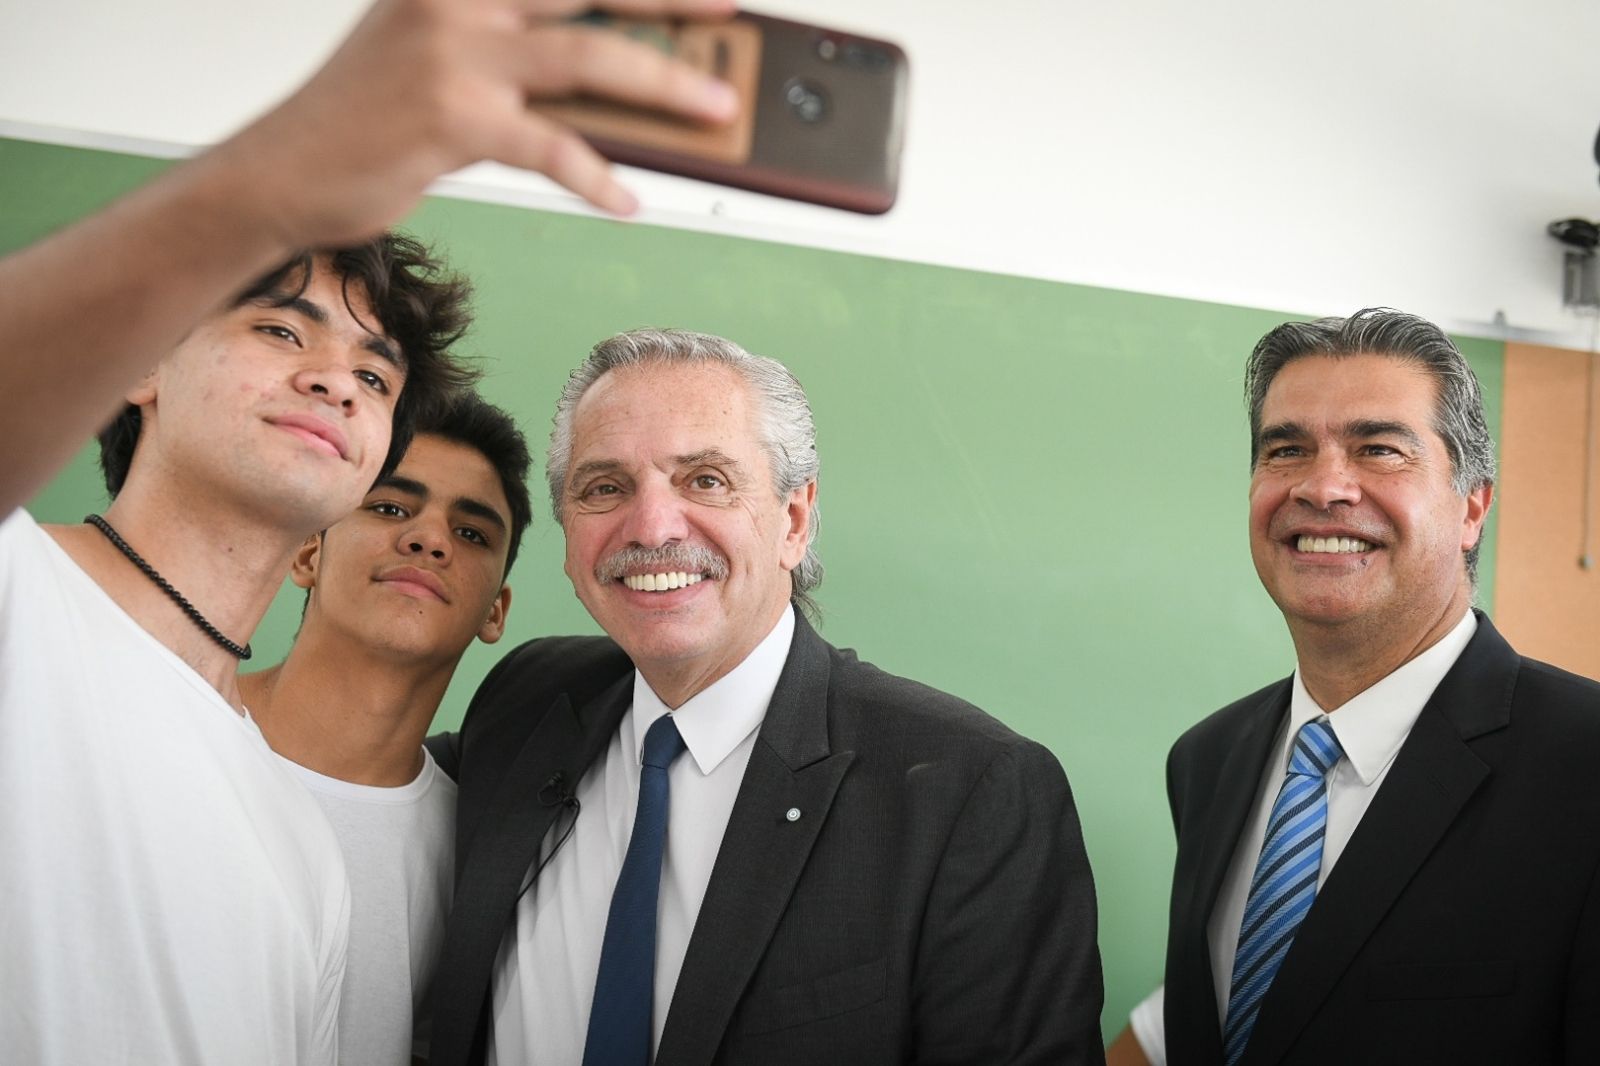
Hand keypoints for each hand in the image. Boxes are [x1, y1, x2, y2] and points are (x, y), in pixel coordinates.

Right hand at [207, 0, 740, 247]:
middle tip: (730, 12)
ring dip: (662, 84)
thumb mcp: (434, 59)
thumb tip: (611, 80)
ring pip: (587, 59)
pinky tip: (626, 201)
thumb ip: (513, 55)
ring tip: (713, 108)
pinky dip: (597, 177)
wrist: (277, 174)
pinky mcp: (451, 117)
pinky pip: (551, 146)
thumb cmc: (362, 122)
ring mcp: (453, 53)